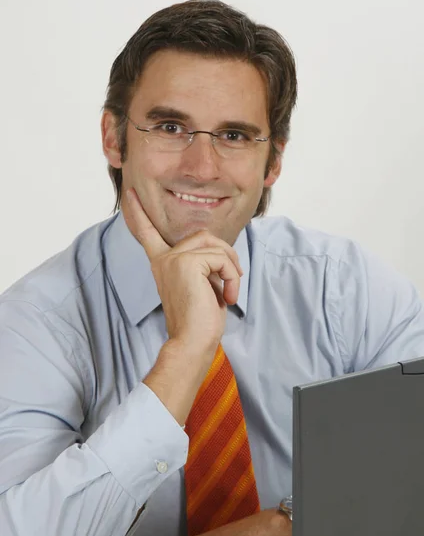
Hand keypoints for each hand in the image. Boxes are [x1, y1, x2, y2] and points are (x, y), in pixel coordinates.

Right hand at [126, 188, 242, 351]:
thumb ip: (202, 264)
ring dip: (231, 268)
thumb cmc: (199, 321)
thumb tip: (221, 252)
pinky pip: (221, 258)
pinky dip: (232, 276)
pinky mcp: (187, 263)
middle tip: (232, 282)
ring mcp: (173, 259)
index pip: (148, 233)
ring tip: (229, 292)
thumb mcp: (201, 285)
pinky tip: (227, 295)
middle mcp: (164, 258)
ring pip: (216, 245)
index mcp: (162, 263)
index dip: (139, 212)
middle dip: (226, 255)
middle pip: (204, 235)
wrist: (192, 342)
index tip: (130, 193)